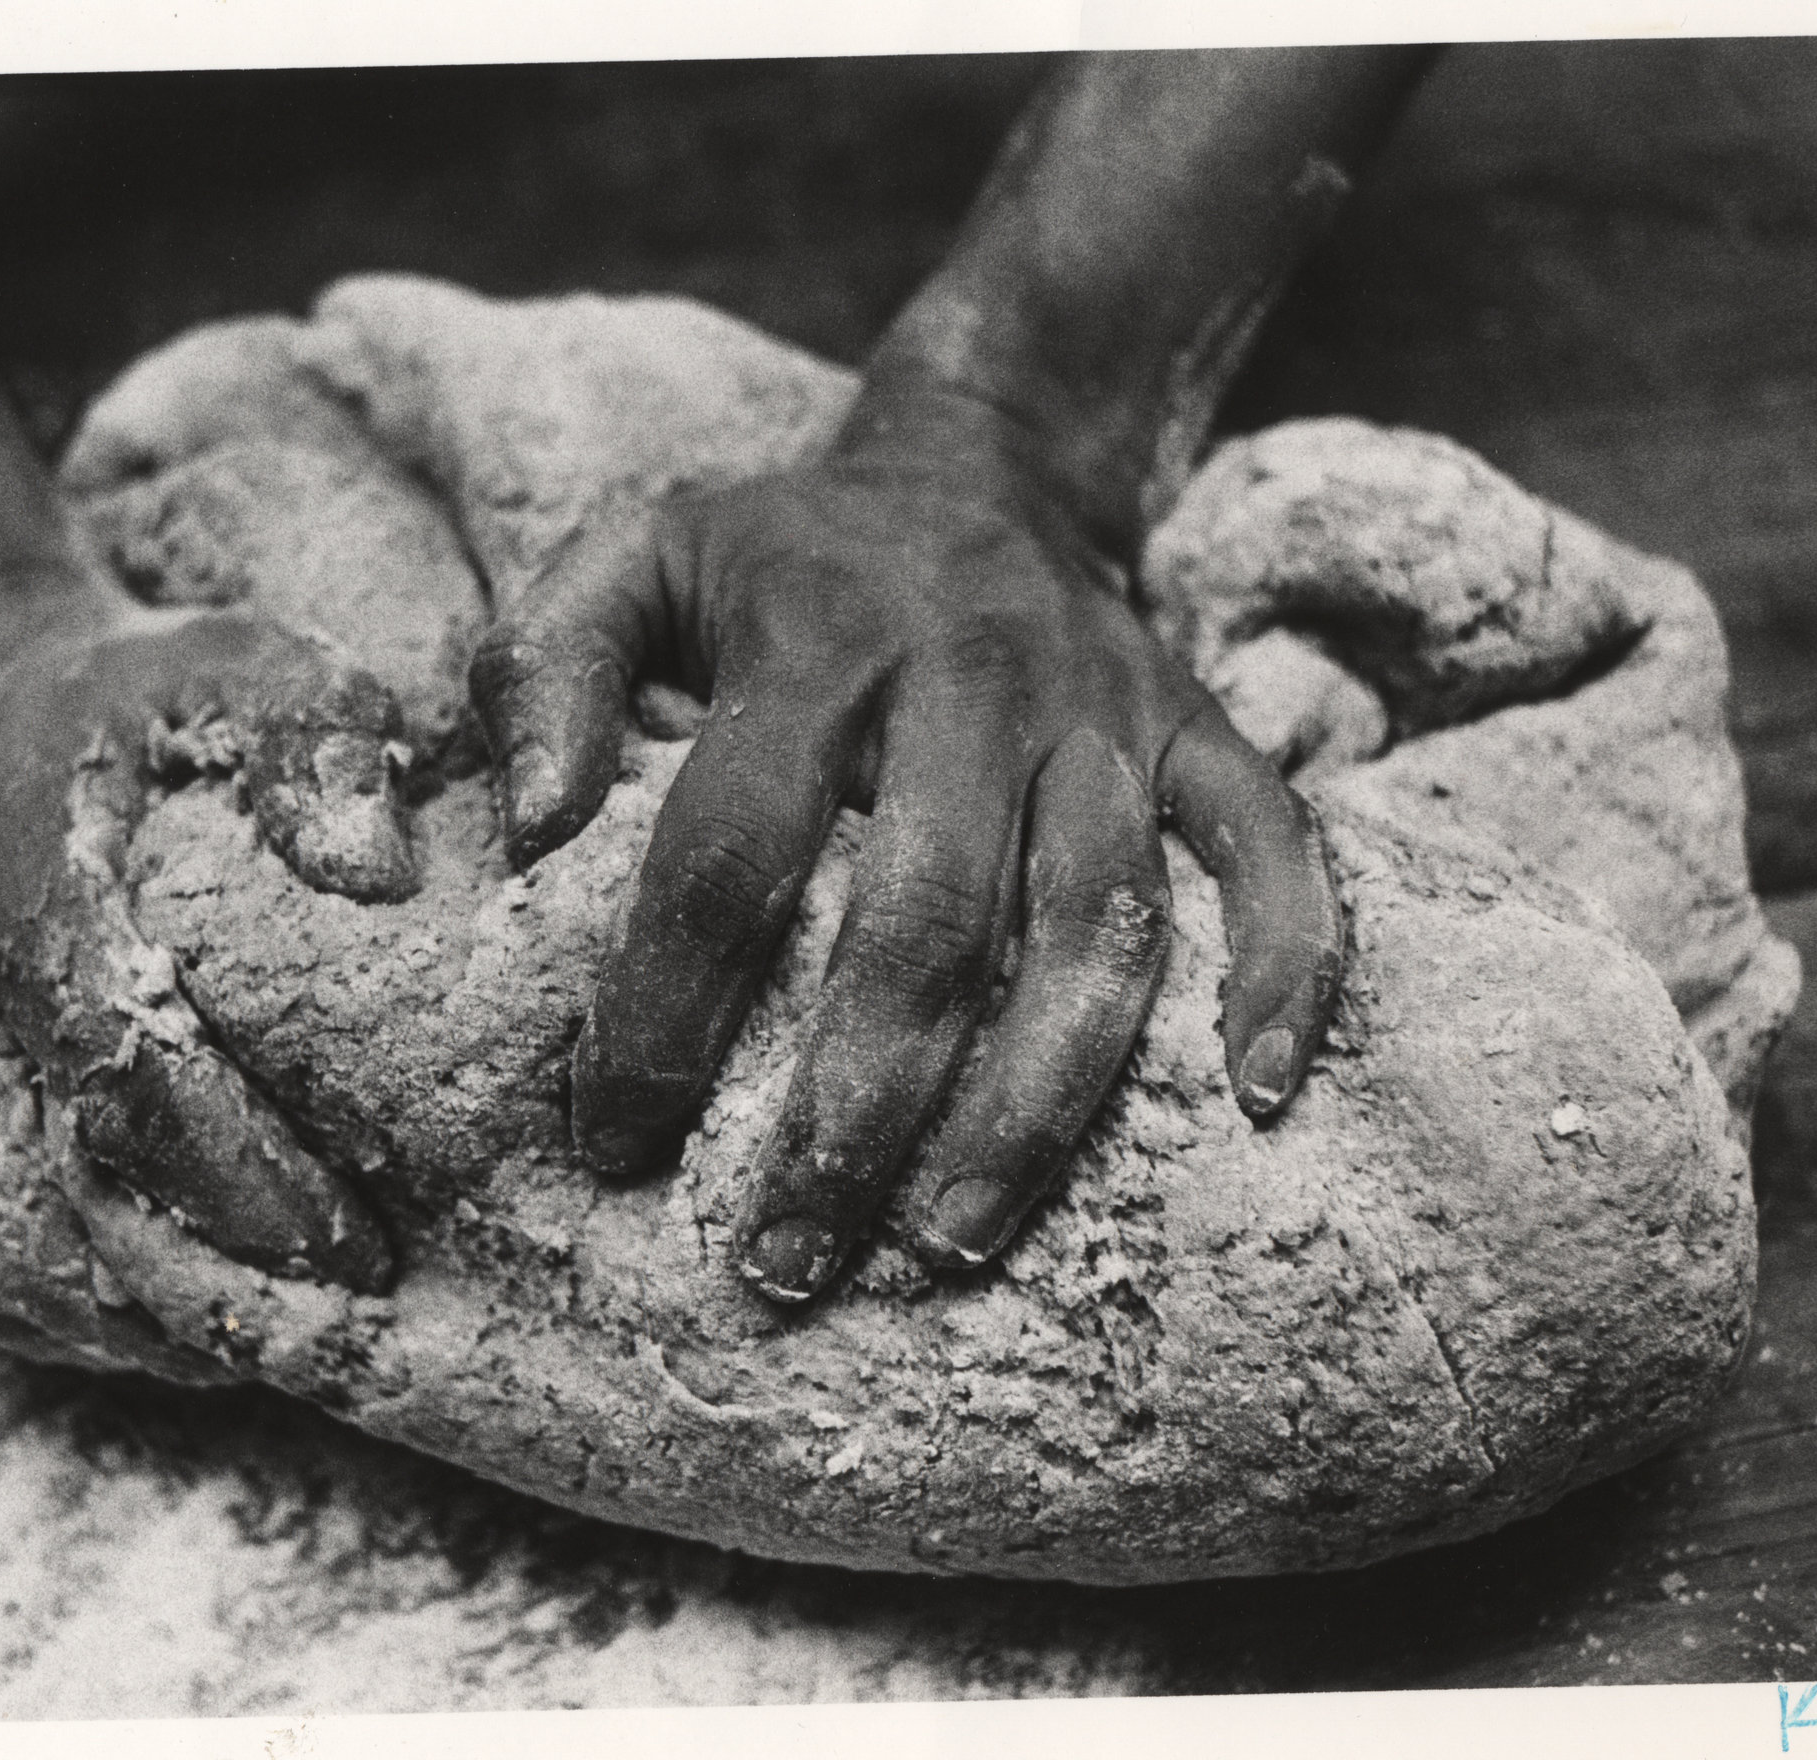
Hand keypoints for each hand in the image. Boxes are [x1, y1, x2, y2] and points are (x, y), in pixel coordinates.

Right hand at [0, 558, 398, 1293]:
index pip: (122, 1070)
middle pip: (33, 1204)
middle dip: (189, 1290)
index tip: (358, 1251)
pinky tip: (131, 1319)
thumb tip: (377, 875)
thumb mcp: (255, 668)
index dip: (245, 1182)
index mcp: (5, 872)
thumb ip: (322, 752)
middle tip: (318, 1324)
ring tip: (240, 1339)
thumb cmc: (145, 696)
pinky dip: (20, 1314)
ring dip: (107, 1325)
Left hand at [470, 386, 1343, 1302]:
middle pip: (927, 920)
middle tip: (785, 1258)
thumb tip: (528, 829)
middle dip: (854, 1109)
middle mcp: (974, 676)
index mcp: (817, 644)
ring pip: (1098, 921)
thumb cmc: (777, 556)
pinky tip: (1260, 1098)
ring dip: (1033, 1098)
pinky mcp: (1202, 732)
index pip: (732, 853)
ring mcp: (1107, 711)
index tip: (614, 1140)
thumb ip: (542, 668)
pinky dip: (1288, 967)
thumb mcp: (632, 561)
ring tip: (950, 1242)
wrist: (976, 466)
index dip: (665, 1009)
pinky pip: (1276, 847)